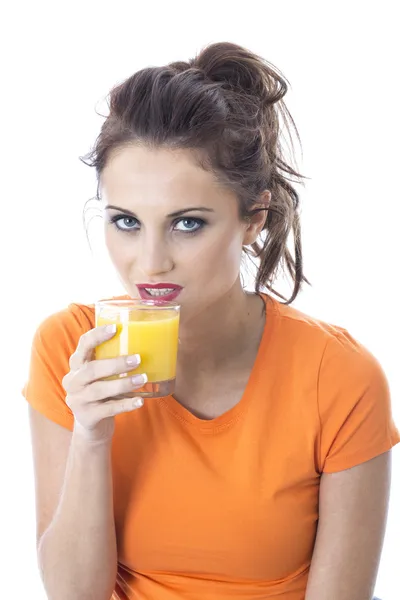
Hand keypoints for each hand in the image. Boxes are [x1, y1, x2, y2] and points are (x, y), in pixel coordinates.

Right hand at [62, 325, 145, 442]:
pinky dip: (125, 404)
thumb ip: (113, 360)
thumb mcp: (101, 375)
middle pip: (91, 369)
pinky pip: (108, 409)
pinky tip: (140, 401)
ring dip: (123, 383)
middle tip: (138, 359)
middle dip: (115, 363)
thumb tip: (148, 340)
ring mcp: (78, 400)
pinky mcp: (87, 417)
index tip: (115, 328)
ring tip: (143, 378)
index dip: (97, 335)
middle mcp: (73, 381)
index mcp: (77, 365)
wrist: (91, 425)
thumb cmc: (102, 391)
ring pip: (100, 390)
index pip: (83, 345)